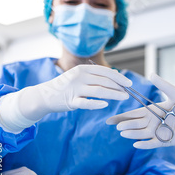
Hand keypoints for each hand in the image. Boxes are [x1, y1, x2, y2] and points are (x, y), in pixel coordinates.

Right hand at [0, 65, 131, 132]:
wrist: (45, 96)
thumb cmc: (67, 86)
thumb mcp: (80, 77)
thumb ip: (96, 77)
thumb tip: (117, 77)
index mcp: (83, 69)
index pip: (106, 72)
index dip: (119, 77)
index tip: (129, 83)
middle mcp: (79, 77)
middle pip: (104, 81)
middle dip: (119, 87)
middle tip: (128, 93)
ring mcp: (74, 89)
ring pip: (99, 91)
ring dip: (114, 95)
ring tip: (124, 98)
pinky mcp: (70, 101)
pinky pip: (86, 103)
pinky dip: (96, 104)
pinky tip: (105, 105)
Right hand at [106, 74, 174, 150]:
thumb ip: (163, 85)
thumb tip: (151, 74)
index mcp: (153, 111)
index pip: (134, 114)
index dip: (122, 116)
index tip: (109, 120)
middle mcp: (154, 122)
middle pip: (135, 124)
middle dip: (125, 124)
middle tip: (116, 125)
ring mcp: (159, 132)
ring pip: (141, 134)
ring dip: (132, 133)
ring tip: (123, 132)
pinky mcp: (166, 141)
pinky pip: (153, 143)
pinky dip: (145, 144)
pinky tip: (136, 144)